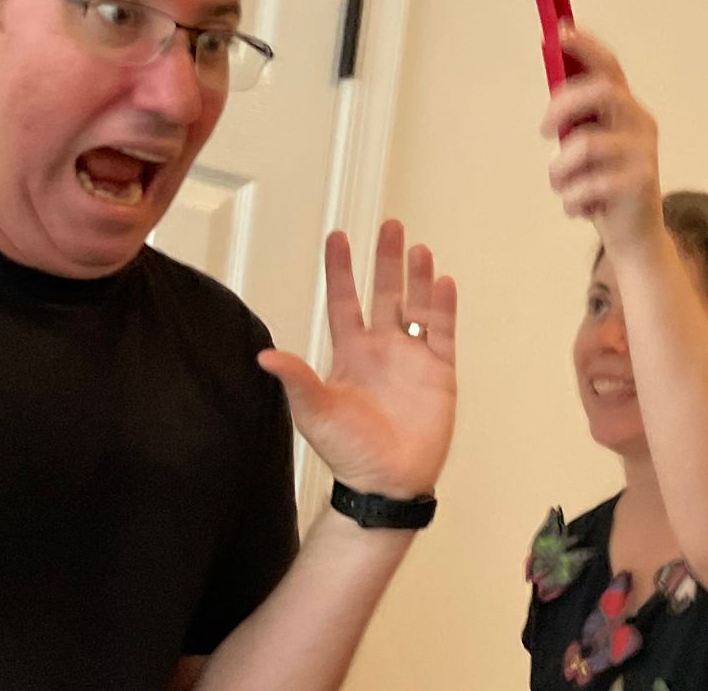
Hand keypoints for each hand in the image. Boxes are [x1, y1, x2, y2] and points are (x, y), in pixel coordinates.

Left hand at [259, 220, 456, 497]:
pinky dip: (443, 308)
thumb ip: (297, 380)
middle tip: (391, 224)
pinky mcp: (440, 372)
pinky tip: (443, 283)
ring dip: (419, 277)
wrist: (387, 484)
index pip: (346, 301)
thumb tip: (264, 355)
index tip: (338, 235)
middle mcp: (383, 348)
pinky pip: (442, 333)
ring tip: (418, 249)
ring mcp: (413, 358)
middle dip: (387, 260)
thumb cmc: (348, 451)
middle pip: (387, 293)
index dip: (342, 270)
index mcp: (352, 352)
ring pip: (418, 307)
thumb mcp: (316, 413)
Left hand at [540, 28, 663, 254]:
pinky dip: (571, 201)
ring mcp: (643, 152)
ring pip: (583, 146)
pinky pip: (587, 185)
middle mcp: (640, 122)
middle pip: (600, 92)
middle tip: (543, 130)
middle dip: (563, 106)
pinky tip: (578, 210)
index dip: (586, 47)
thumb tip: (549, 86)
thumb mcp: (588, 147)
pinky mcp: (640, 183)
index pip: (609, 67)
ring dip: (559, 170)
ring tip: (561, 187)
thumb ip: (575, 120)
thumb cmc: (603, 184)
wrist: (635, 236)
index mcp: (626, 108)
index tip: (560, 32)